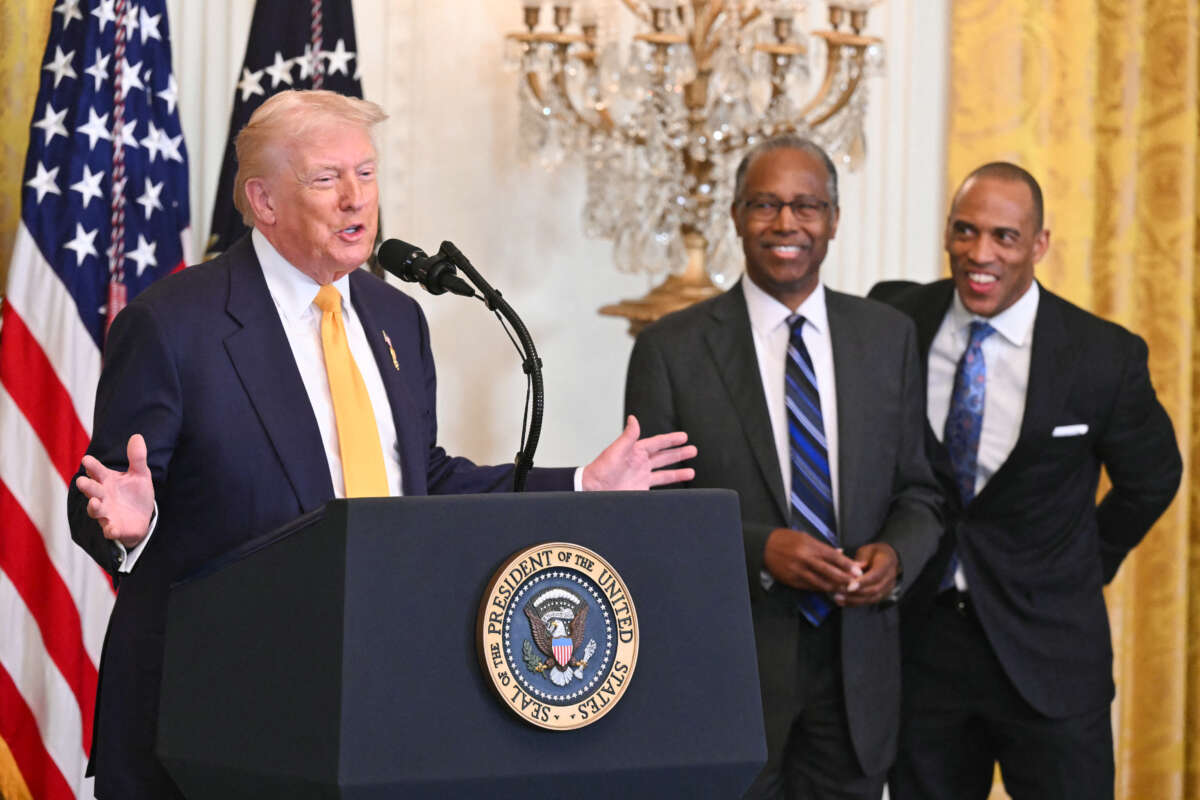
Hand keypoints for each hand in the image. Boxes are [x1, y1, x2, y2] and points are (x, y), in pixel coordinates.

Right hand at [75, 434, 154, 548]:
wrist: (142, 517)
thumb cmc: (135, 493)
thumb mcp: (140, 474)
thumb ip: (137, 458)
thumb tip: (137, 436)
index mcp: (107, 480)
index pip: (97, 471)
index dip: (92, 465)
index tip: (87, 460)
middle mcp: (103, 496)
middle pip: (92, 490)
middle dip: (87, 486)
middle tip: (82, 481)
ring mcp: (106, 512)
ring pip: (96, 510)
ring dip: (94, 507)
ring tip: (95, 502)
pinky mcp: (113, 527)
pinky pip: (109, 530)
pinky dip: (110, 530)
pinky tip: (112, 529)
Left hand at [581, 415, 696, 490]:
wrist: (592, 490)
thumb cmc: (600, 470)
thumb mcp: (616, 451)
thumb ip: (628, 436)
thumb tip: (633, 418)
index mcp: (635, 451)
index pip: (658, 443)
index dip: (671, 440)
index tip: (684, 436)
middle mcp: (640, 463)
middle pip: (664, 457)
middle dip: (678, 453)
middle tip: (693, 450)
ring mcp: (641, 477)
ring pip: (664, 473)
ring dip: (678, 472)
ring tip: (691, 471)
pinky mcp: (641, 490)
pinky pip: (659, 486)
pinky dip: (669, 486)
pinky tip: (676, 487)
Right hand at [763, 528, 862, 593]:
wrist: (764, 546)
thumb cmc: (787, 539)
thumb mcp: (805, 537)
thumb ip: (823, 547)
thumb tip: (840, 553)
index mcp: (810, 546)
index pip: (833, 556)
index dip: (847, 565)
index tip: (858, 571)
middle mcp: (805, 559)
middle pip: (829, 571)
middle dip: (844, 579)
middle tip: (856, 584)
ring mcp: (798, 571)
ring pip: (820, 582)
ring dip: (834, 587)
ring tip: (844, 589)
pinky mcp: (792, 580)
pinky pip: (810, 587)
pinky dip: (820, 588)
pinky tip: (828, 590)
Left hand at [834, 542, 898, 606]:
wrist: (886, 558)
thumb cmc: (873, 552)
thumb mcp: (866, 550)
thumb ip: (860, 560)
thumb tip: (851, 569)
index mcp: (887, 563)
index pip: (876, 575)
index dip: (863, 582)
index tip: (849, 586)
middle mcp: (890, 577)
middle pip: (874, 589)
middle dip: (856, 592)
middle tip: (839, 591)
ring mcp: (887, 588)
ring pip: (872, 598)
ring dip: (854, 600)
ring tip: (838, 598)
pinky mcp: (882, 595)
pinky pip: (869, 601)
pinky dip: (855, 603)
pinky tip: (842, 602)